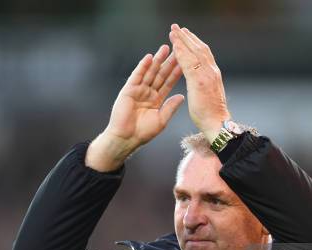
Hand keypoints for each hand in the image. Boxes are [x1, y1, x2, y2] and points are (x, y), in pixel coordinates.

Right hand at [86, 45, 183, 170]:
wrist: (126, 138)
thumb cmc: (143, 133)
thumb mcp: (161, 120)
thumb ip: (171, 107)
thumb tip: (182, 96)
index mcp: (156, 99)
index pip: (169, 83)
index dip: (177, 73)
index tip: (186, 63)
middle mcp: (148, 92)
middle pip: (160, 74)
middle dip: (169, 62)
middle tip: (178, 49)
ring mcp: (138, 90)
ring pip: (150, 72)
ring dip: (158, 60)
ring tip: (166, 48)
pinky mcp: (128, 90)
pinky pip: (137, 76)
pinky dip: (143, 66)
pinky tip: (149, 57)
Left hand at [169, 24, 229, 141]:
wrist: (217, 124)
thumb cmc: (211, 114)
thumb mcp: (208, 95)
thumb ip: (204, 84)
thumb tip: (200, 82)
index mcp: (213, 75)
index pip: (203, 54)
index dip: (194, 44)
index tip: (186, 36)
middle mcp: (211, 72)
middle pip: (199, 48)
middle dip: (188, 37)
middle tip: (178, 27)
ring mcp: (206, 75)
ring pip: (194, 52)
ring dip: (183, 40)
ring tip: (173, 31)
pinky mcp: (199, 81)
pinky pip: (188, 63)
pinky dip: (181, 52)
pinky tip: (174, 45)